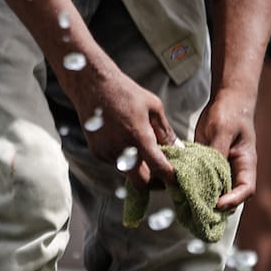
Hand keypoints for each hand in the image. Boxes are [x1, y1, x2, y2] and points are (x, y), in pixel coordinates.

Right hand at [62, 57, 176, 190]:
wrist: (92, 86)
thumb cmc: (125, 93)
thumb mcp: (153, 107)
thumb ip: (165, 132)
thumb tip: (178, 149)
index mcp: (138, 137)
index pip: (159, 168)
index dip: (171, 178)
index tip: (177, 180)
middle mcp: (120, 149)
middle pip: (140, 183)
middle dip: (153, 184)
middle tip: (162, 178)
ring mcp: (106, 152)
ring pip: (127, 172)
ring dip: (137, 168)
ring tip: (141, 151)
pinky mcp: (97, 152)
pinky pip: (115, 163)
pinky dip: (123, 159)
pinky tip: (124, 142)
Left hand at [194, 89, 256, 209]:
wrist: (226, 100)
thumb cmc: (229, 113)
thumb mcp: (222, 130)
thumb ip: (216, 151)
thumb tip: (206, 172)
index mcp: (245, 163)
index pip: (246, 189)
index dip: (233, 200)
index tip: (217, 204)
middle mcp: (235, 168)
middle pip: (229, 194)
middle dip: (216, 204)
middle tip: (196, 210)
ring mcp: (221, 166)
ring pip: (214, 188)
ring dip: (202, 196)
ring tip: (185, 204)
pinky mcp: (207, 162)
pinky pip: (201, 177)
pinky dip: (192, 184)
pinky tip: (178, 188)